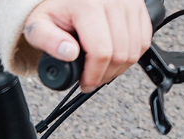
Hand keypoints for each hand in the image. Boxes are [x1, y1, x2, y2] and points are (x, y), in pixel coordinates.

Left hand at [24, 0, 152, 91]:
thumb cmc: (53, 11)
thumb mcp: (38, 27)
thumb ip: (48, 42)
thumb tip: (69, 53)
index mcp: (88, 5)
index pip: (101, 52)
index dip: (94, 76)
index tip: (84, 84)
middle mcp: (113, 0)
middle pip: (121, 53)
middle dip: (106, 75)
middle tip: (92, 79)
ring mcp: (130, 1)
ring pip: (137, 48)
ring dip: (120, 67)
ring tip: (102, 70)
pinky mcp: (139, 4)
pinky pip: (145, 37)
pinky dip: (132, 54)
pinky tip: (115, 57)